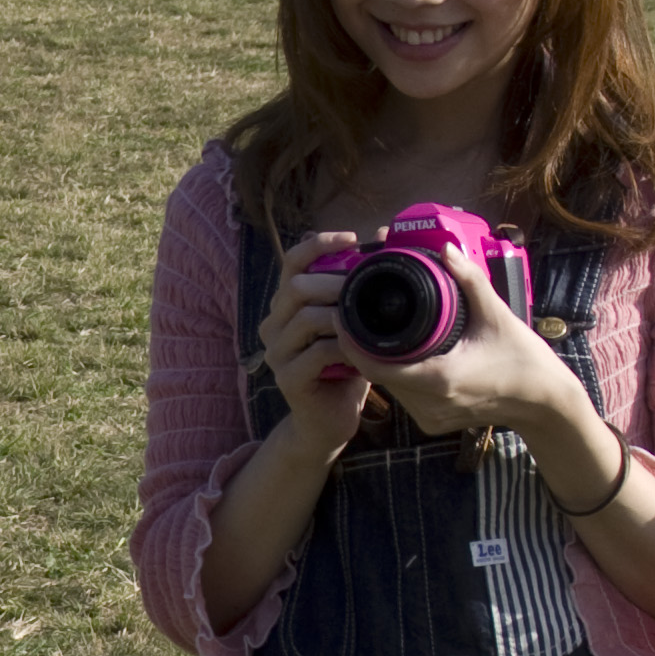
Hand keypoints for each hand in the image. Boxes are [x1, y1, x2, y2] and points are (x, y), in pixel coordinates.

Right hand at [255, 233, 379, 451]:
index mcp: (286, 306)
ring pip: (304, 318)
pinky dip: (343, 348)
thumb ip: (359, 284)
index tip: (353, 238)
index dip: (318, 245)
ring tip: (367, 319)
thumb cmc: (344, 367)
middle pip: (295, 287)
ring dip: (341, 315)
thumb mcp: (352, 323)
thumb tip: (381, 235)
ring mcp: (277, 353)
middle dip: (335, 282)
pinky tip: (362, 351)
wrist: (329, 420)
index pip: (292, 262)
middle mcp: (273, 325)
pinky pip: (315, 354)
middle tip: (368, 285)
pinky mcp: (288, 379)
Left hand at [347, 238, 597, 449]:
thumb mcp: (497, 315)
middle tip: (355, 316)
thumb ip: (470, 280)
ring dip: (380, 363)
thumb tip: (444, 248)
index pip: (375, 365)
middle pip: (378, 375)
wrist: (544, 402)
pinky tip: (399, 356)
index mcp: (439, 379)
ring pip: (390, 388)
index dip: (351, 342)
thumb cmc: (525, 358)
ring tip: (372, 332)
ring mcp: (430, 418)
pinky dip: (398, 377)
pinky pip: (405, 398)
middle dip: (363, 347)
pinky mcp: (434, 424)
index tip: (343, 315)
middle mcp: (429, 405)